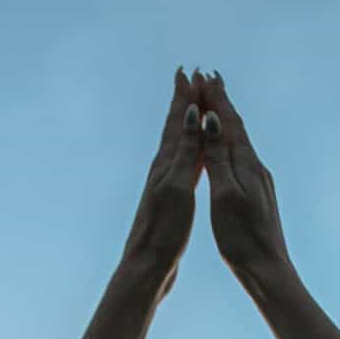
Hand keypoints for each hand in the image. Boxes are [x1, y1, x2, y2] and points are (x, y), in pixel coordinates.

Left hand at [120, 67, 204, 301]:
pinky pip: (182, 168)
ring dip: (186, 126)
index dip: (183, 97)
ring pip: (178, 146)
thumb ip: (185, 151)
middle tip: (188, 78)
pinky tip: (192, 157)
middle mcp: (162, 171)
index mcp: (166, 164)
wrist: (148, 266)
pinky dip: (189, 154)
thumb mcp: (178, 187)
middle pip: (175, 129)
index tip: (188, 72)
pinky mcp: (170, 203)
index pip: (177, 122)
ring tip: (192, 109)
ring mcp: (165, 186)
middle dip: (182, 103)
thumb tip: (190, 113)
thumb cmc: (164, 231)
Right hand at [196, 72, 291, 279]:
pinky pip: (241, 160)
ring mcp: (259, 182)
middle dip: (220, 103)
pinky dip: (230, 145)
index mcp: (246, 165)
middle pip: (235, 127)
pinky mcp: (258, 196)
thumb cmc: (243, 238)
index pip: (228, 122)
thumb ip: (218, 157)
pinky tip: (229, 150)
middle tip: (208, 78)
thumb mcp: (225, 195)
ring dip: (225, 122)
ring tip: (216, 105)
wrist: (268, 270)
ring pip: (239, 142)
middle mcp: (256, 168)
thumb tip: (211, 121)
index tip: (202, 75)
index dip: (215, 98)